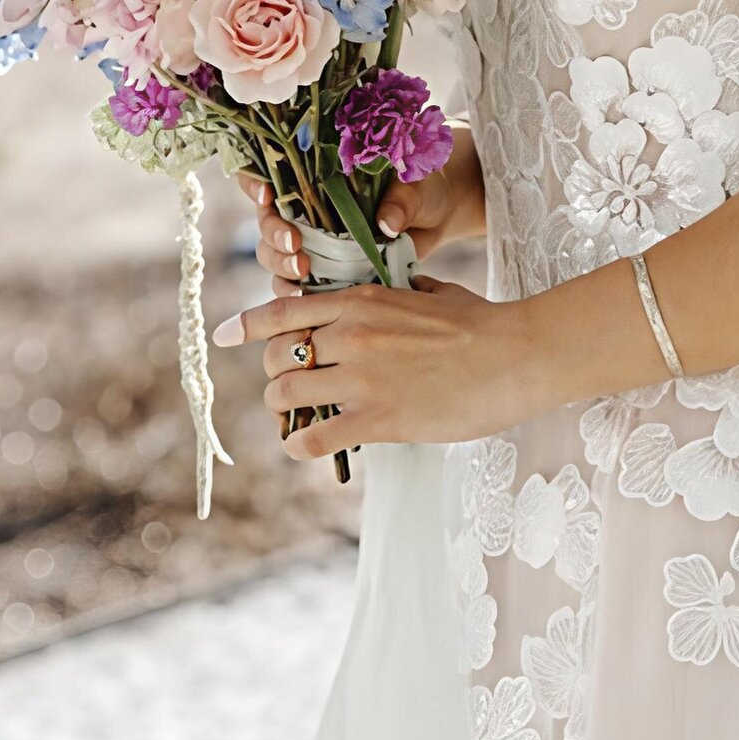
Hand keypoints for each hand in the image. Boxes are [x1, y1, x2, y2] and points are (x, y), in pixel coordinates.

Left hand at [213, 275, 542, 458]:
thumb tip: (395, 292)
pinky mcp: (376, 418)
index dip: (247, 324)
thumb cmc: (481, 323)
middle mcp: (351, 333)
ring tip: (301, 416)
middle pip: (279, 354)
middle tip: (289, 389)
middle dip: (277, 373)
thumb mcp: (431, 292)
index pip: (285, 309)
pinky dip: (301, 445)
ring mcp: (360, 376)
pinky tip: (308, 447)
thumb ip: (399, 293)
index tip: (224, 336)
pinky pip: (313, 436)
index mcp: (361, 299)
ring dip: (286, 407)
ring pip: (287, 393)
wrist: (514, 356)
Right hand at [235, 126, 484, 285]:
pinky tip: (305, 299)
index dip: (254, 183)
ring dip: (281, 266)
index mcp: (316, 174)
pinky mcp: (330, 270)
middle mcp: (308, 207)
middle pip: (266, 222)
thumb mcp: (413, 183)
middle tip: (296, 246)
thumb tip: (386, 224)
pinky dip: (297, 294)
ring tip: (303, 272)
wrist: (441, 212)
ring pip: (275, 256)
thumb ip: (398, 200)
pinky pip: (300, 286)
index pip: (267, 172)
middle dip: (273, 236)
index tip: (267, 195)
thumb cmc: (422, 185)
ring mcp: (316, 241)